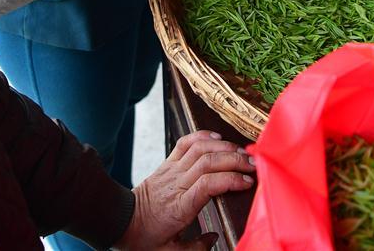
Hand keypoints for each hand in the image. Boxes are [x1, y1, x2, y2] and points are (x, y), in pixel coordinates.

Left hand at [116, 132, 254, 250]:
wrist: (119, 221)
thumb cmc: (144, 237)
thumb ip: (195, 249)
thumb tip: (214, 239)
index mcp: (180, 207)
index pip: (209, 184)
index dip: (230, 179)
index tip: (247, 182)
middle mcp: (177, 183)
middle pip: (209, 162)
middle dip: (235, 159)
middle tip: (253, 164)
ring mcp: (172, 170)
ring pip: (200, 148)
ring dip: (223, 146)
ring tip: (241, 151)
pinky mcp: (167, 162)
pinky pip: (185, 142)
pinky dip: (202, 135)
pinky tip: (217, 137)